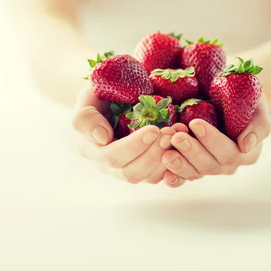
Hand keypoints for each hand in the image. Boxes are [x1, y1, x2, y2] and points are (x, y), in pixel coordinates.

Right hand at [71, 84, 185, 185]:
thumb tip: (102, 138)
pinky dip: (176, 161)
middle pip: (132, 172)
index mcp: (92, 149)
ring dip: (168, 158)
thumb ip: (86, 117)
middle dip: (154, 153)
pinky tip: (184, 143)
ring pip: (149, 176)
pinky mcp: (148, 167)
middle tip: (171, 132)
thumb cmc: (101, 93)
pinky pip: (163, 175)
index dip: (134, 146)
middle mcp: (109, 165)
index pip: (112, 157)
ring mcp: (129, 167)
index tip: (153, 129)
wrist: (118, 94)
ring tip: (179, 134)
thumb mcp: (87, 97)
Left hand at [161, 95, 270, 185]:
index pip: (230, 152)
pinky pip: (183, 178)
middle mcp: (228, 164)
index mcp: (247, 153)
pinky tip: (165, 175)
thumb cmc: (243, 99)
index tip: (195, 123)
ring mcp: (209, 167)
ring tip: (166, 150)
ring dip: (180, 163)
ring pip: (195, 172)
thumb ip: (258, 125)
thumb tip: (246, 145)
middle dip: (191, 151)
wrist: (223, 98)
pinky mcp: (192, 167)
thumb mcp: (257, 105)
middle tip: (176, 136)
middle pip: (210, 164)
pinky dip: (174, 178)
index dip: (212, 140)